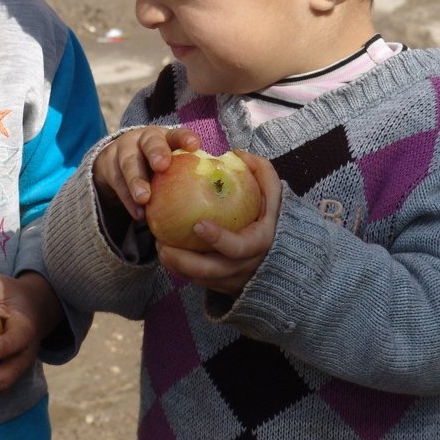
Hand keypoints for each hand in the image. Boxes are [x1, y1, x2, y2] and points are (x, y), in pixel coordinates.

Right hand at [93, 126, 200, 220]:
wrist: (117, 164)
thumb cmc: (155, 167)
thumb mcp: (169, 164)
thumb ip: (187, 174)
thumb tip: (217, 196)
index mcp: (165, 137)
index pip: (177, 134)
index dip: (185, 138)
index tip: (195, 146)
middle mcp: (144, 139)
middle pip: (150, 142)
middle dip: (156, 152)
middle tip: (162, 166)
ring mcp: (123, 151)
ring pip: (129, 163)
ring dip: (136, 180)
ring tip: (144, 199)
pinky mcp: (108, 167)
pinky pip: (117, 183)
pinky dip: (128, 200)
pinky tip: (138, 214)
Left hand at [156, 151, 282, 296]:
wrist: (279, 252)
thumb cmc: (269, 215)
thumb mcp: (272, 193)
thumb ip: (261, 172)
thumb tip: (236, 153)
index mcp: (259, 244)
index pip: (238, 247)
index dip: (218, 238)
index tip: (197, 224)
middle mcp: (246, 266)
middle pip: (212, 271)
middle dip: (184, 261)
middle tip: (162, 244)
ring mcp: (234, 279)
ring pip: (201, 280)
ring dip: (177, 266)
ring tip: (159, 247)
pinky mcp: (222, 285)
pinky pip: (198, 281)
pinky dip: (180, 269)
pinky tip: (165, 253)